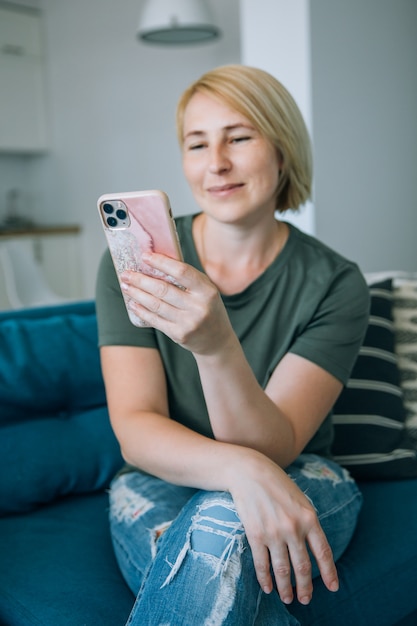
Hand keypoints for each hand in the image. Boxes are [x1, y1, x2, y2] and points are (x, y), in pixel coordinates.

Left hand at [120, 252, 234, 354]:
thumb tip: (157, 261)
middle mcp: (199, 307)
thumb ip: (187, 278)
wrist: (217, 340)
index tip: (145, 256)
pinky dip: (142, 311)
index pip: (181, 272)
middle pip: (163, 289)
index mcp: (207, 291)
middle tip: (126, 273)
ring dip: (137, 294)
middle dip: (141, 280)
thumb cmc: (207, 308)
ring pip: (156, 305)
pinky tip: (133, 304)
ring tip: (126, 286)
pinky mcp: (179, 335)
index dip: (161, 263)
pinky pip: (155, 320)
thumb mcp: (206, 291)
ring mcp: (188, 322)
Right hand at [228, 451, 338, 604]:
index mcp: (309, 518)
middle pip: (303, 567)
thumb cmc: (276, 484)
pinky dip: (265, 579)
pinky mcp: (256, 535)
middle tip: (306, 599)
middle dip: (306, 587)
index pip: (323, 552)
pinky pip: (262, 564)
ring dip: (286, 589)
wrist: (249, 472)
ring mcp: (274, 533)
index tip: (333, 588)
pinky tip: (268, 588)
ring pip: (283, 570)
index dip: (329, 573)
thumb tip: (313, 547)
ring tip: (287, 599)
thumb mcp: (300, 500)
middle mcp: (294, 528)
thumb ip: (308, 522)